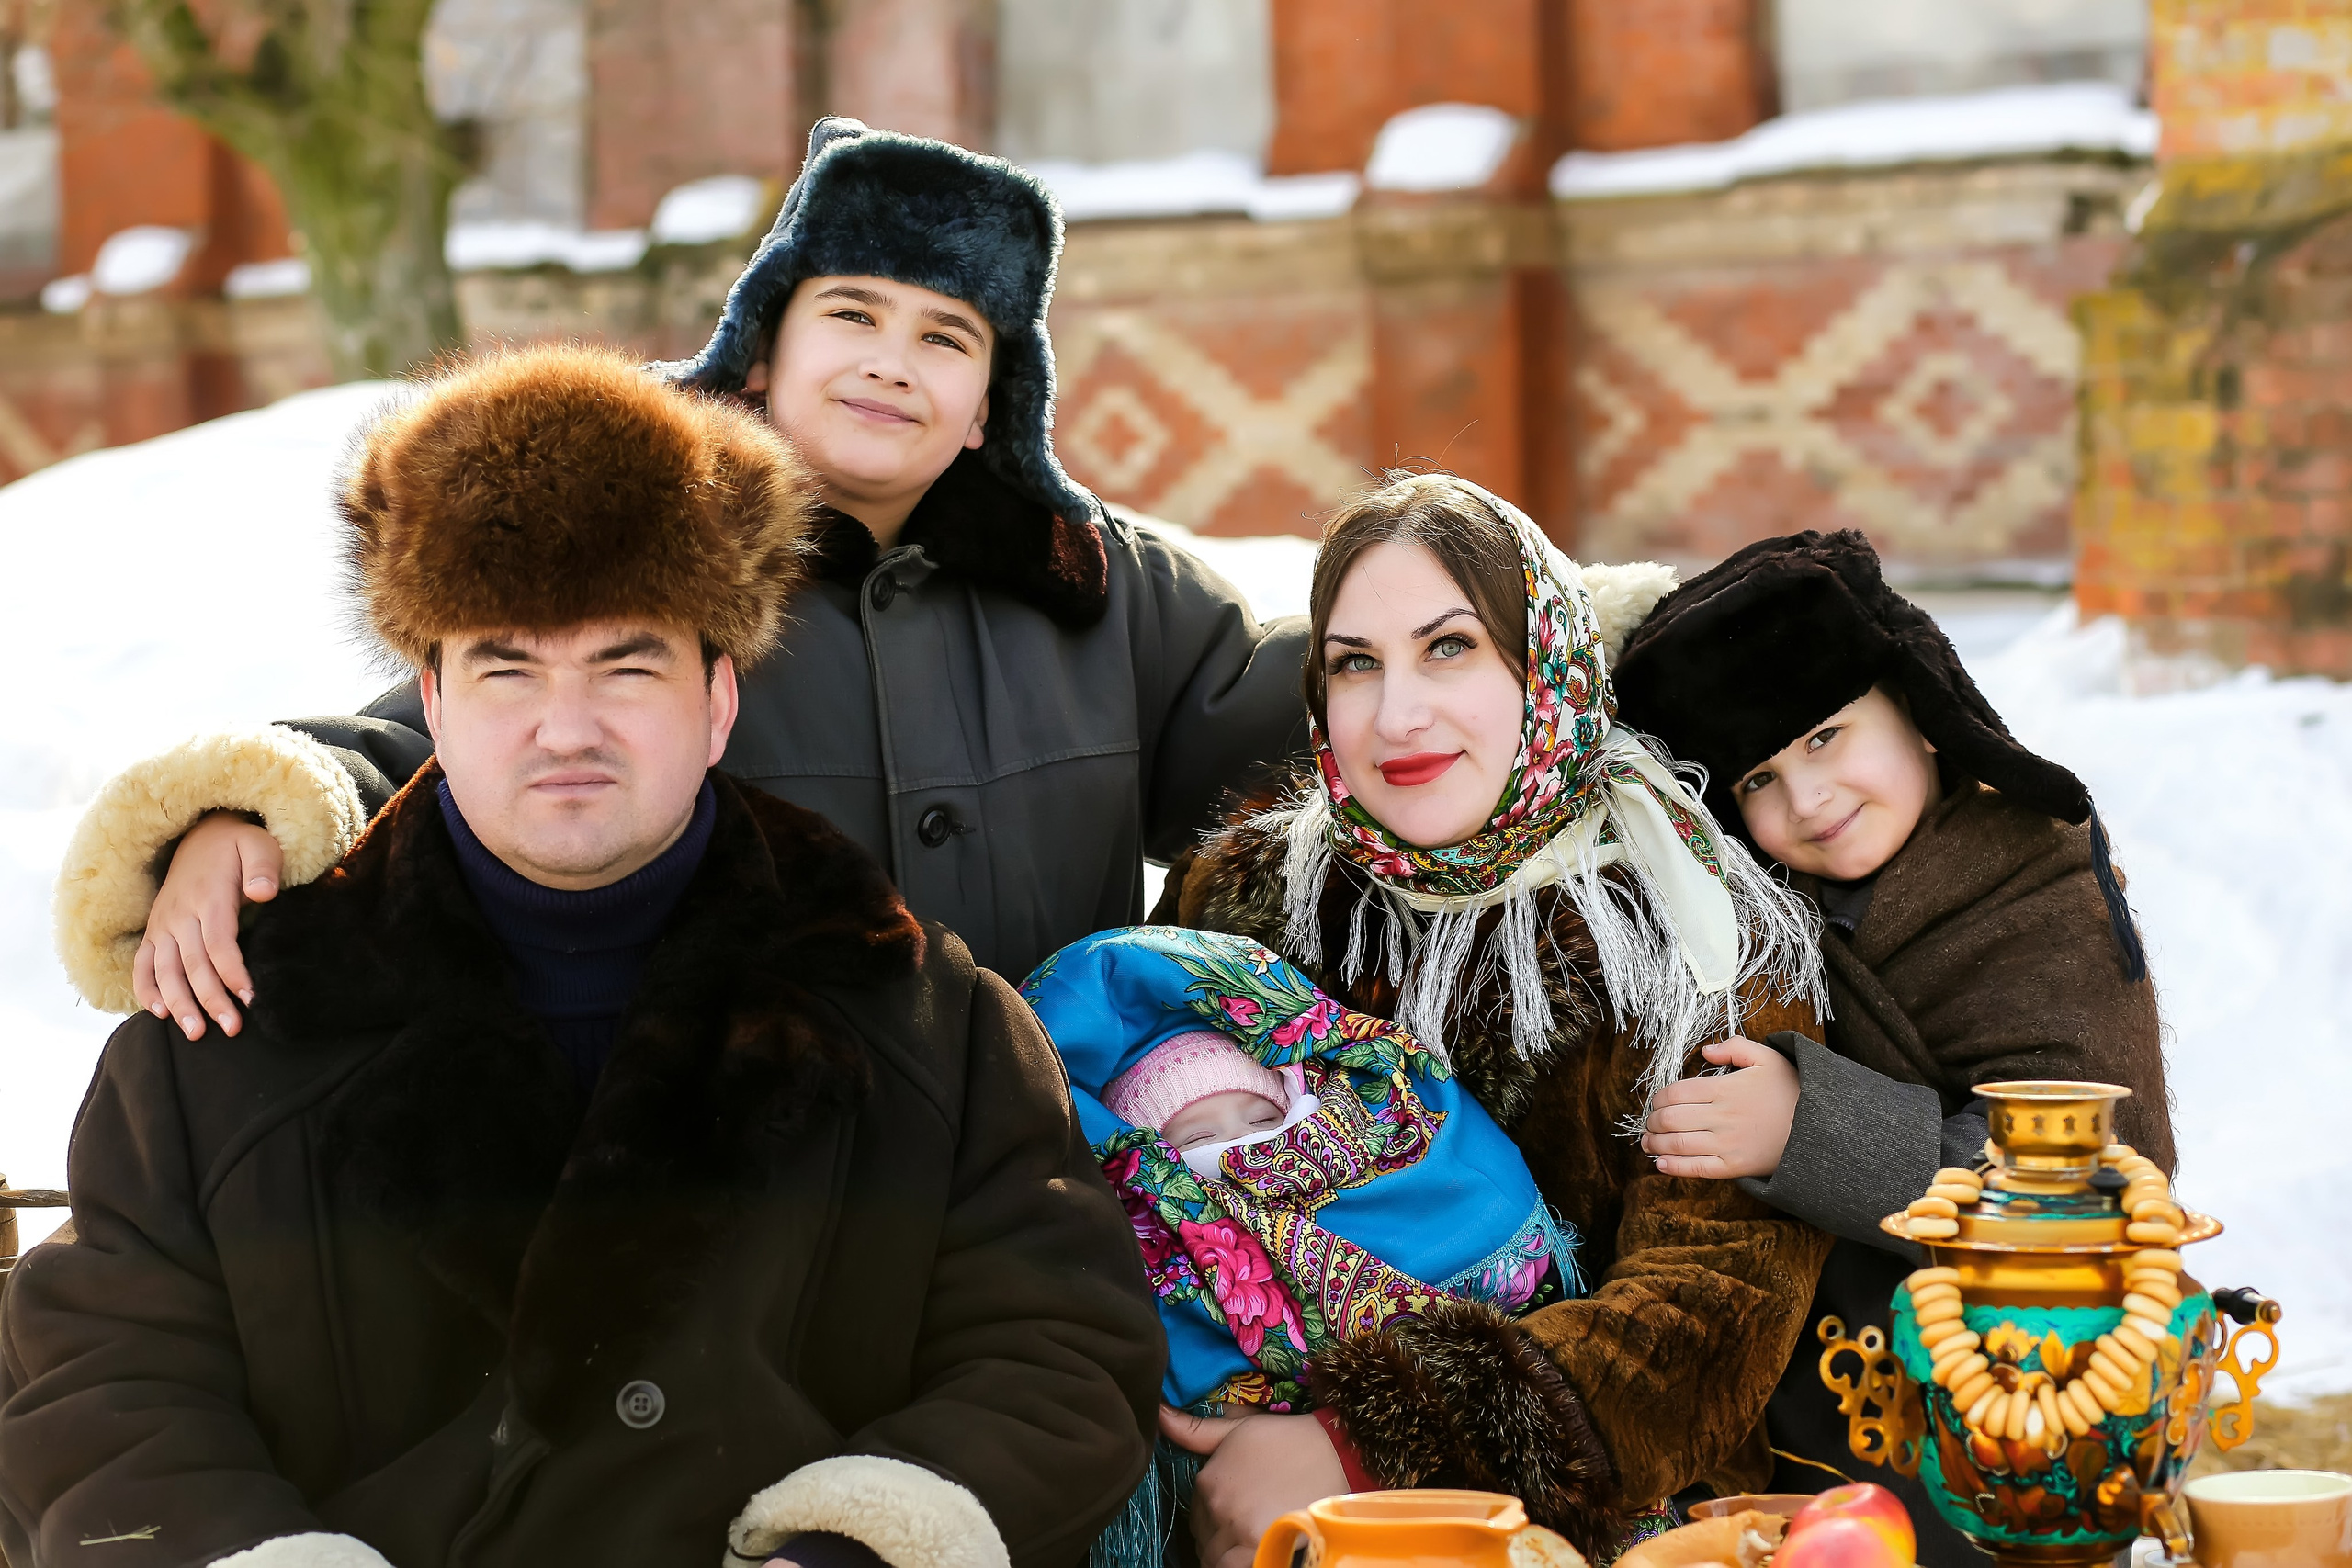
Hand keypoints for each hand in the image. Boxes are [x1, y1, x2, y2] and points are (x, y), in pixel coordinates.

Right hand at [133, 812, 280, 1039]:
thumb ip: (262, 867)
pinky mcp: (155, 929)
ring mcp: (163, 923)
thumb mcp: (259, 844)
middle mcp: (180, 914)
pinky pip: (142, 963)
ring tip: (196, 1034)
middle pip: (193, 964)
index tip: (251, 998)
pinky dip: (146, 988)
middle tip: (232, 1029)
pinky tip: (159, 1013)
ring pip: (165, 970)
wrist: (202, 834)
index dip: (232, 972)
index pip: (218, 943)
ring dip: (179, 1004)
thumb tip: (263, 892)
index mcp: (208, 897)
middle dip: (211, 999)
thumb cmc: (239, 845)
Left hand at [1161, 1405, 1347, 1567]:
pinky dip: (1234, 1563)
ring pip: (1213, 1556)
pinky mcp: (1256, 1546)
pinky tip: (1250, 1551)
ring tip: (1251, 1537)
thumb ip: (1194, 1430)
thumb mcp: (1237, 1430)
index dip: (1213, 1516)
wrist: (1333, 1452)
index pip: (1195, 1514)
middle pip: (1204, 1538)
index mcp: (1207, 1480)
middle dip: (1218, 1535)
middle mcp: (1217, 1505)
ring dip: (1226, 1551)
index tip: (1236, 1510)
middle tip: (1246, 1523)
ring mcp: (1236, 1528)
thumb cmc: (1285, 1439)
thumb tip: (1157, 1412)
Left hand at [1641, 1036, 1798, 1178]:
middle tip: (1649, 1122)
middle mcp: (1721, 1117)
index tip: (1655, 1102)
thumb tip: (1705, 1051)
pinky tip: (1660, 1164)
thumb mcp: (1768, 1058)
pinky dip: (1673, 1167)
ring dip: (1655, 1144)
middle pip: (1671, 1119)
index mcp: (1725, 1089)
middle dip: (1653, 1121)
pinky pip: (1696, 1169)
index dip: (1658, 1098)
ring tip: (1648, 1142)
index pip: (1675, 1093)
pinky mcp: (1734, 1167)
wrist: (1819, 1129)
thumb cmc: (1791, 1091)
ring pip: (1677, 1144)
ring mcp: (1727, 1145)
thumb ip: (1734, 1047)